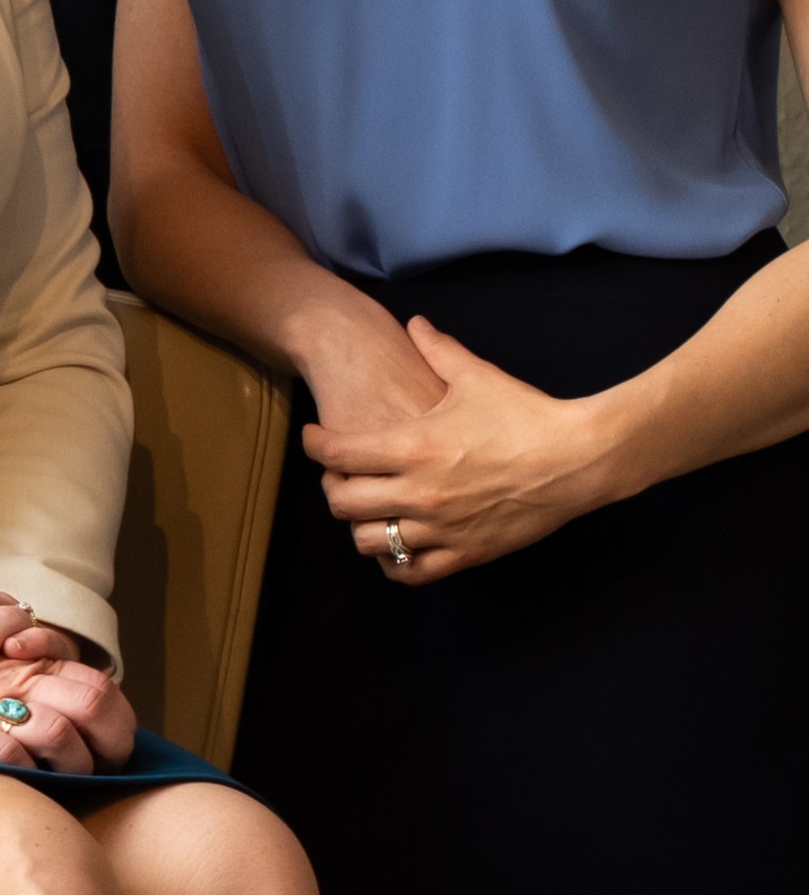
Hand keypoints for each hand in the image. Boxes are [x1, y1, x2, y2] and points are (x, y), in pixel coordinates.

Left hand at [302, 316, 611, 581]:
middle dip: (331, 486)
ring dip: (360, 524)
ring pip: (369, 541)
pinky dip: (395, 561)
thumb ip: (438, 350)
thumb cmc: (528, 414)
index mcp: (413, 447)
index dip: (315, 444)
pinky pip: (410, 571)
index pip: (336, 454)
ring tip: (368, 508)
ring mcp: (440, 528)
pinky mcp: (465, 554)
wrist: (581, 458)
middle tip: (339, 474)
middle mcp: (418, 492)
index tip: (314, 437)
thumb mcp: (478, 377)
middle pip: (341, 501)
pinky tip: (397, 543)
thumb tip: (415, 323)